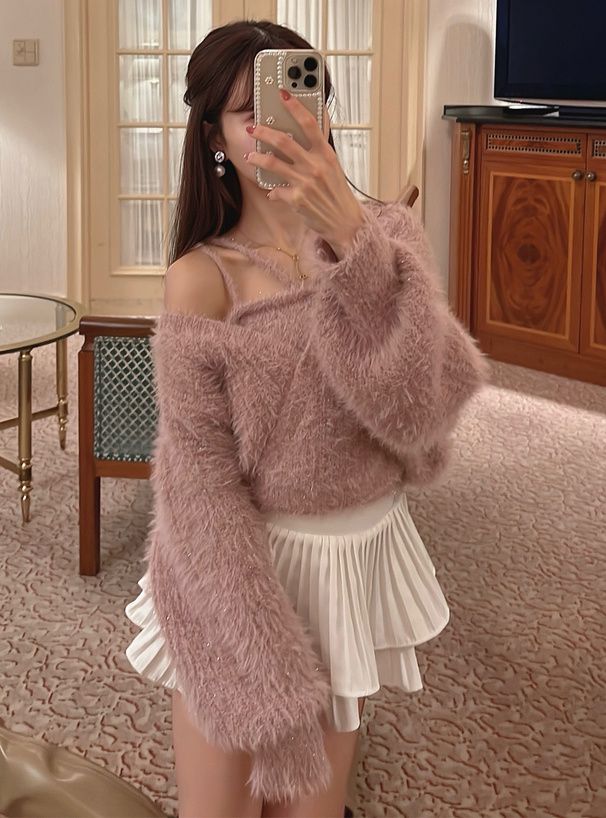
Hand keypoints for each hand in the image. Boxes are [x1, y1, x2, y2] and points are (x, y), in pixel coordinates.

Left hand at [245, 90, 364, 255]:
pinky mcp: (296, 200)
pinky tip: (270, 190)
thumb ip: (318, 149)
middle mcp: (315, 166)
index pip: (309, 123)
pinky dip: (272, 190)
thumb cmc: (337, 193)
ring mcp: (305, 183)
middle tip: (252, 128)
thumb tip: (305, 129)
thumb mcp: (332, 166)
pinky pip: (275, 190)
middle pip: (284, 141)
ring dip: (256, 158)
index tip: (283, 93)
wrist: (344, 221)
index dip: (295, 106)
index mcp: (325, 153)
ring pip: (272, 164)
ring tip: (249, 157)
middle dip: (263, 132)